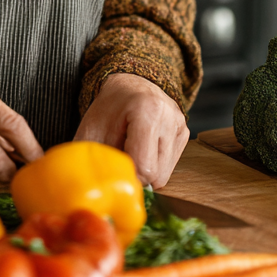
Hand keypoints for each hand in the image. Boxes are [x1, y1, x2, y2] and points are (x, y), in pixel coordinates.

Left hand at [74, 73, 188, 187]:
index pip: (144, 166)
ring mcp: (180, 125)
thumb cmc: (108, 108)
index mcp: (146, 110)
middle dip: (136, 174)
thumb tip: (96, 190)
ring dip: (145, 170)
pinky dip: (154, 163)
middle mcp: (169, 116)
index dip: (126, 174)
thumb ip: (94, 159)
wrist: (129, 85)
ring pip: (164, 175)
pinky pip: (170, 166)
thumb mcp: (92, 129)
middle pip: (156, 176)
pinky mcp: (184, 133)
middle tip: (122, 156)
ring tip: (132, 149)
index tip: (115, 166)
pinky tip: (144, 146)